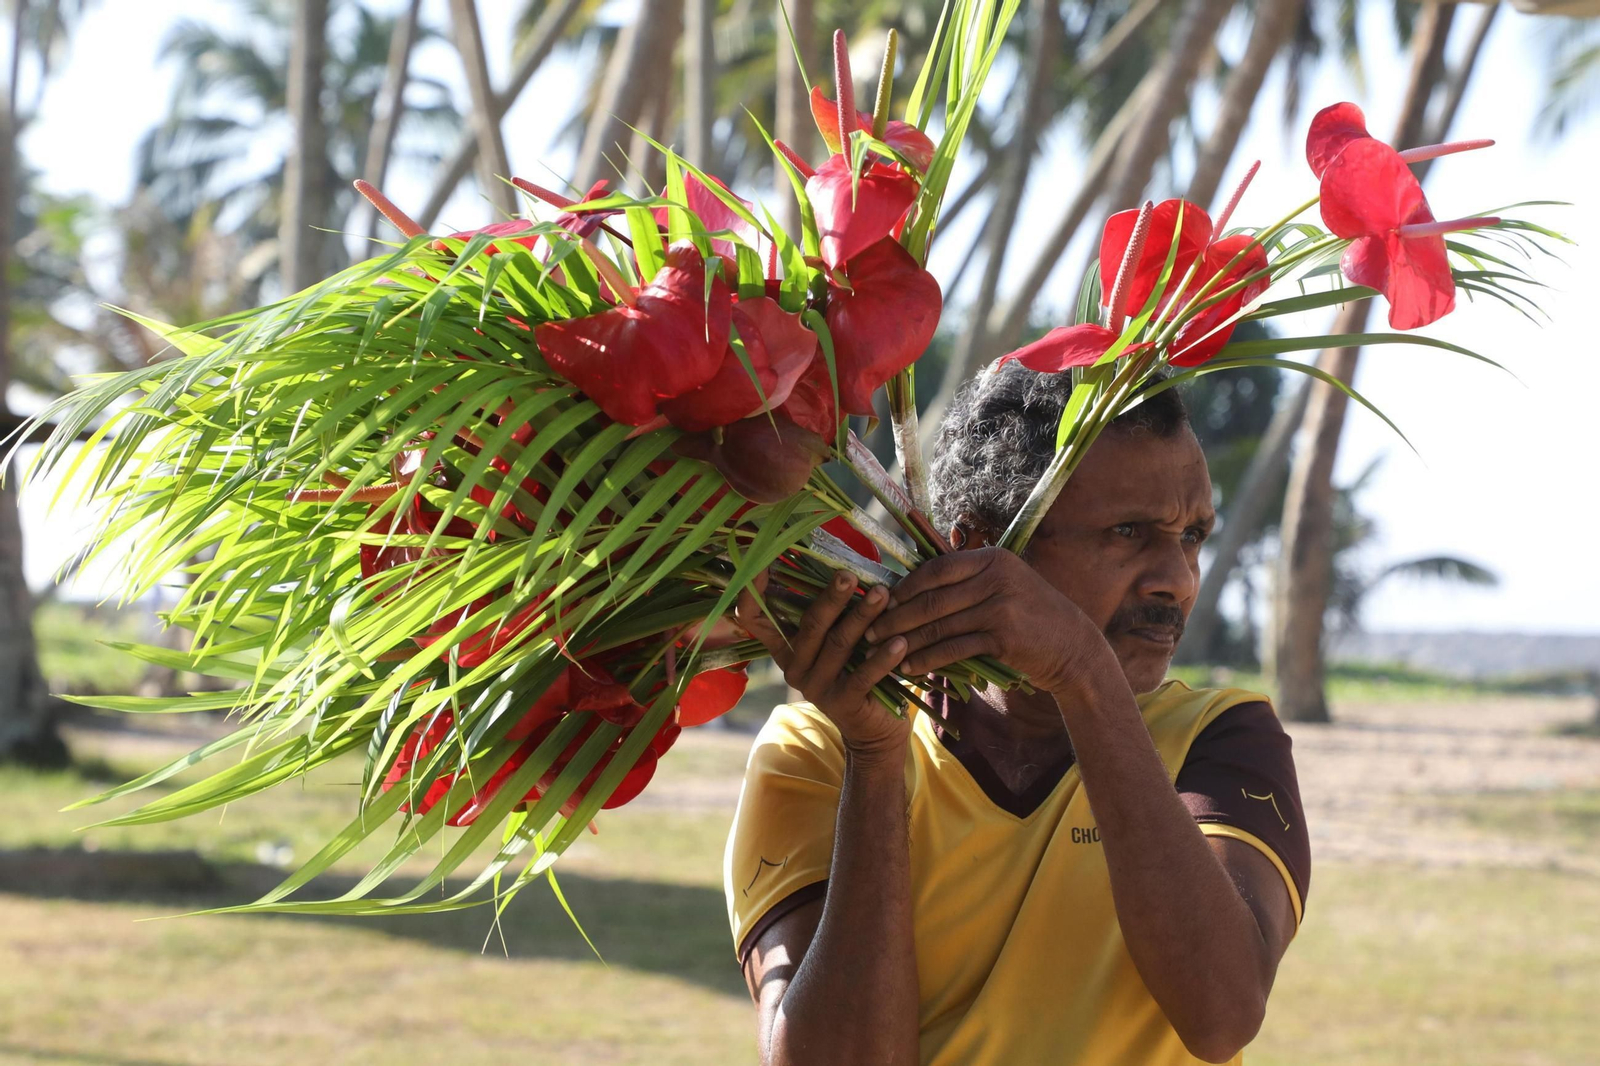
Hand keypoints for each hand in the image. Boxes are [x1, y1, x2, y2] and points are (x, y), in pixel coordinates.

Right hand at [735, 569, 911, 759]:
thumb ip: (833, 614)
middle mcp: (795, 668)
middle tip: (849, 575)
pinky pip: (863, 675)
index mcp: (787, 648)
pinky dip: (883, 657)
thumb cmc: (857, 670)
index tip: (760, 564)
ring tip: (883, 595)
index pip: (756, 620)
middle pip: (810, 626)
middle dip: (831, 598)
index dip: (753, 594)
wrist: (874, 729)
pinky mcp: (843, 704)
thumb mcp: (838, 642)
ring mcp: (817, 688)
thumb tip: (846, 565)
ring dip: (862, 617)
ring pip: (838, 645)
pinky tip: (900, 641)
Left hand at [864, 547, 1105, 693]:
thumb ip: (966, 582)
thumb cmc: (1029, 617)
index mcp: (992, 559)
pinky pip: (954, 648)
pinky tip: (909, 667)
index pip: (936, 568)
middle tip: (869, 630)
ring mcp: (1002, 607)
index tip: (880, 601)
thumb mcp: (1003, 586)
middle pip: (933, 598)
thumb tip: (910, 585)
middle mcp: (997, 577)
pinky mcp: (1004, 638)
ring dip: (906, 641)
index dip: (905, 585)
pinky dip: (927, 659)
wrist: (1072, 647)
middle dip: (896, 616)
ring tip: (881, 652)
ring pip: (939, 625)